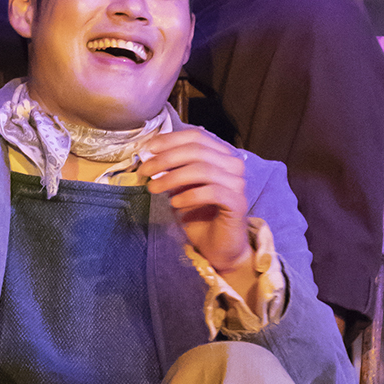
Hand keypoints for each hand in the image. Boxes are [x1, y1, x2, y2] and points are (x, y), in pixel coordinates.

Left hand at [136, 129, 252, 276]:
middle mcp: (233, 165)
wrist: (219, 247)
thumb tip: (149, 157)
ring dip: (172, 177)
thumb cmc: (199, 216)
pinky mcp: (238, 203)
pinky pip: (212, 192)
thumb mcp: (181, 188)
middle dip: (166, 159)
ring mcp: (238, 183)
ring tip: (154, 188)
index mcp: (221, 155)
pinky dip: (189, 195)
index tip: (148, 149)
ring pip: (202, 170)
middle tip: (145, 171)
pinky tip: (175, 203)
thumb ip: (172, 170)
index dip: (171, 140)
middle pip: (197, 150)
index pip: (197, 136)